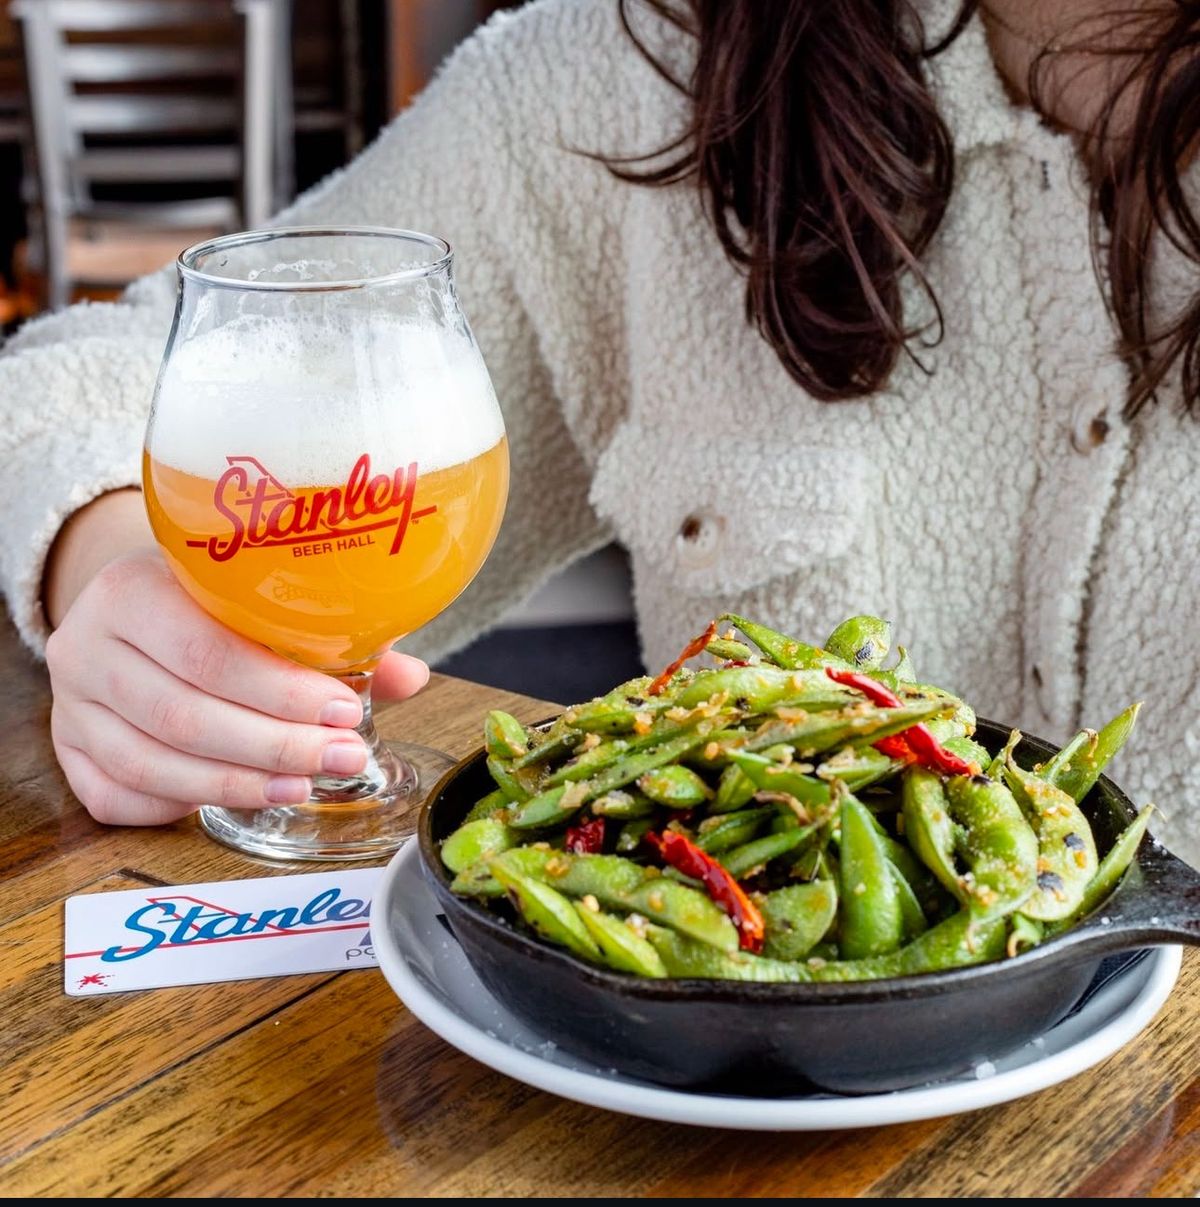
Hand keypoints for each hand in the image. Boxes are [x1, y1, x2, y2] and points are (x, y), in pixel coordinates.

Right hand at [45, 549, 429, 824]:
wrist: (129, 605)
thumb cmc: (204, 601)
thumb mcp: (254, 597)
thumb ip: (329, 637)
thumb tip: (409, 677)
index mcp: (132, 590)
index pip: (207, 653)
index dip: (280, 692)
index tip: (343, 712)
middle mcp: (86, 646)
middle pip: (183, 716)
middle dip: (274, 747)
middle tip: (342, 756)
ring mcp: (69, 705)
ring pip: (152, 764)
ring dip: (239, 784)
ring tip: (304, 785)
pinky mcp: (67, 751)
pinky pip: (120, 798)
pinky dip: (184, 803)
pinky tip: (240, 797)